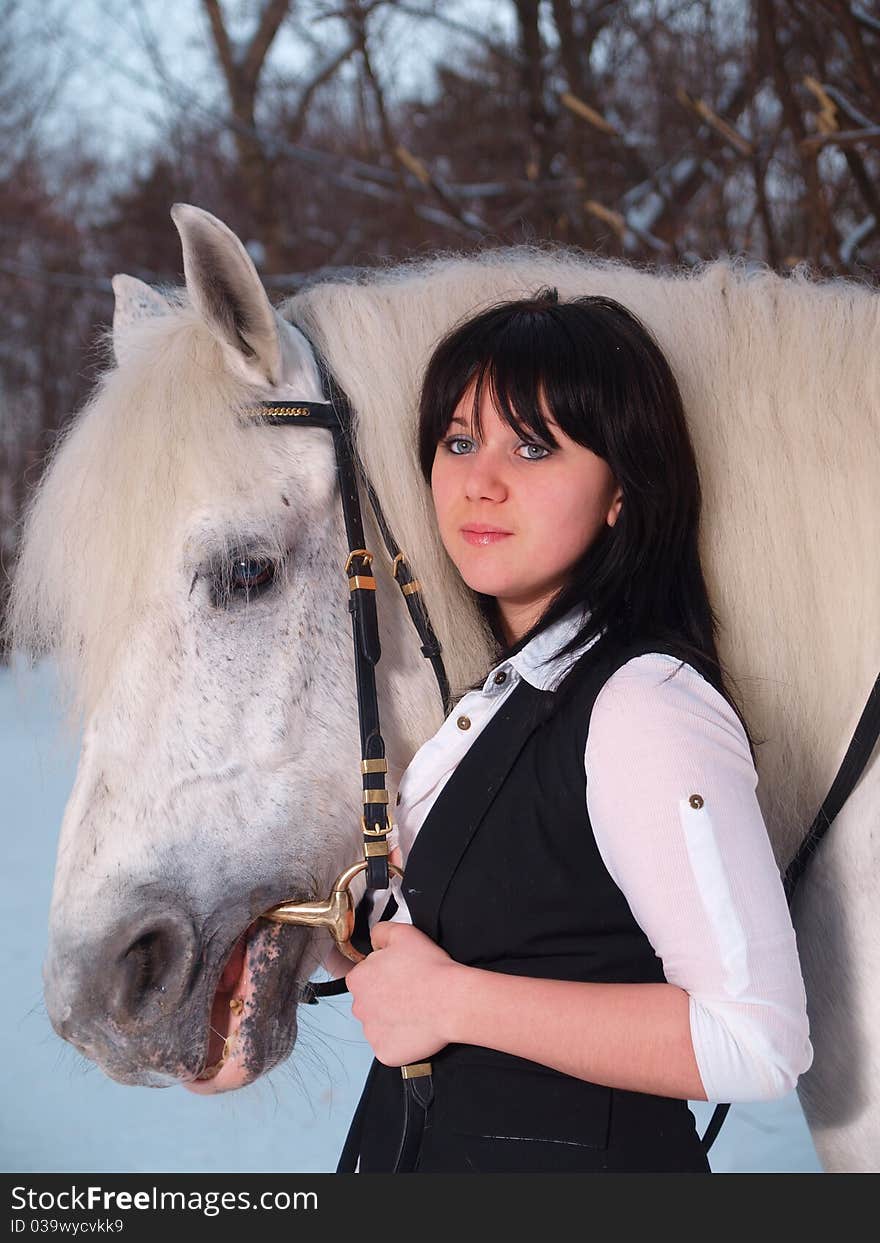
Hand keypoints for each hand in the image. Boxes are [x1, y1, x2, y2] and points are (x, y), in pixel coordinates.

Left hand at [346, 922, 461, 1066]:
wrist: (452, 1001)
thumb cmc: (430, 969)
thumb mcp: (403, 933)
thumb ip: (380, 932)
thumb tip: (374, 939)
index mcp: (358, 979)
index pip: (363, 976)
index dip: (384, 973)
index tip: (400, 975)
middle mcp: (359, 1008)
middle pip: (369, 1001)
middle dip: (385, 997)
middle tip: (410, 992)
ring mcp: (371, 1033)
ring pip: (378, 1024)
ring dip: (392, 1018)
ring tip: (416, 1009)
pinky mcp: (385, 1053)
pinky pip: (388, 1045)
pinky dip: (400, 1039)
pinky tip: (416, 1027)